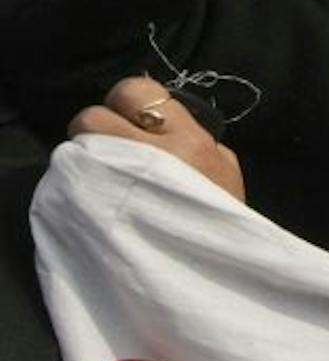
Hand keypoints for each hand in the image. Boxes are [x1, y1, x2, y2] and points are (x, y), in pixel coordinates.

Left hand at [70, 76, 243, 201]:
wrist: (209, 270)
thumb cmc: (222, 215)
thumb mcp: (225, 166)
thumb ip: (195, 138)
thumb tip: (164, 126)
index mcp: (186, 137)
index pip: (137, 90)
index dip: (128, 102)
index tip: (135, 121)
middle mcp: (148, 153)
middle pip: (92, 115)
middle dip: (97, 128)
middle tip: (110, 148)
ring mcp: (116, 183)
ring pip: (74, 148)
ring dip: (84, 156)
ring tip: (103, 174)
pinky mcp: (95, 210)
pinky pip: (71, 182)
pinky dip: (79, 184)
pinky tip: (99, 198)